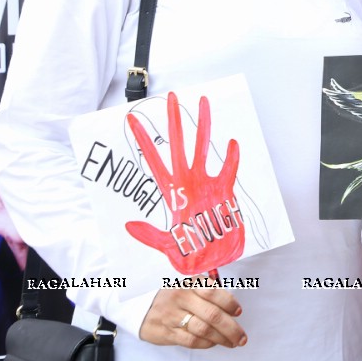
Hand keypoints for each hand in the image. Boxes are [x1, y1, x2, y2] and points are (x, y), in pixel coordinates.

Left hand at [124, 93, 243, 274]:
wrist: (214, 263)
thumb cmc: (190, 256)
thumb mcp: (166, 247)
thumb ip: (150, 235)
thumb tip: (129, 226)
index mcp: (170, 192)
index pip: (152, 160)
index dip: (142, 141)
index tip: (131, 121)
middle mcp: (187, 182)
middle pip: (178, 143)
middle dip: (174, 120)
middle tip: (171, 98)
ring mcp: (206, 183)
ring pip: (203, 147)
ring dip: (203, 125)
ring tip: (203, 104)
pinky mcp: (224, 190)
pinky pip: (228, 169)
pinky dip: (231, 156)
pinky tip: (232, 142)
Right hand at [140, 286, 245, 348]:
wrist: (142, 309)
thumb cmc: (174, 297)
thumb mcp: (188, 286)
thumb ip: (208, 291)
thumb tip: (232, 307)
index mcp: (189, 283)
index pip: (213, 292)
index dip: (229, 303)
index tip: (238, 312)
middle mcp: (181, 298)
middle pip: (212, 314)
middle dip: (231, 328)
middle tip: (242, 337)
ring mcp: (172, 316)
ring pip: (203, 330)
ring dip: (221, 338)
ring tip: (232, 342)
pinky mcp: (167, 332)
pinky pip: (191, 340)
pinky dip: (206, 343)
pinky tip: (214, 343)